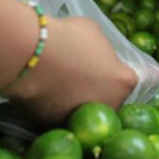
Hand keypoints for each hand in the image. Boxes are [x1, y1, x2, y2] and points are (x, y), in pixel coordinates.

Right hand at [3, 16, 137, 125]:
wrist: (30, 55)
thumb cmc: (66, 37)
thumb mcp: (92, 32)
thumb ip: (100, 47)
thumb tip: (93, 53)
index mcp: (124, 81)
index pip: (128, 80)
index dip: (115, 73)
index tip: (103, 67)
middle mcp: (111, 105)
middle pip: (109, 99)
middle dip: (98, 90)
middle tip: (80, 75)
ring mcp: (85, 119)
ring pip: (85, 111)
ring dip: (77, 101)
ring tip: (60, 84)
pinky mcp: (60, 126)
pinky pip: (61, 117)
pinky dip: (56, 108)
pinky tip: (45, 92)